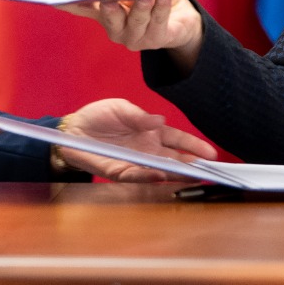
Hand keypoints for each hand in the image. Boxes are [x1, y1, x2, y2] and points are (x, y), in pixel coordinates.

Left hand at [58, 98, 217, 182]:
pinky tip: (161, 175)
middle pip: (174, 159)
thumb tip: (160, 121)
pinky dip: (148, 176)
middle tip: (208, 169)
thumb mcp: (120, 108)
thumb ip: (138, 116)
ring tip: (191, 175)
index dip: (194, 145)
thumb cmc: (99, 116)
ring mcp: (134, 161)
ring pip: (160, 171)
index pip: (178, 139)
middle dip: (191, 164)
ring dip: (175, 174)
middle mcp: (147, 150)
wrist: (73, 129)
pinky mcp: (119, 171)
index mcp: (151, 132)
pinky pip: (136, 175)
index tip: (210, 152)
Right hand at [64, 0, 204, 62]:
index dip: (69, 5)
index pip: (83, 9)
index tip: (55, 0)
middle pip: (111, 20)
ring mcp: (137, 39)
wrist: (182, 15)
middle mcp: (118, 30)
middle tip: (111, 1)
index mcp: (106, 14)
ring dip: (142, 8)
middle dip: (111, 11)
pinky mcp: (159, 41)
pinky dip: (161, 9)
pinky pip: (159, 24)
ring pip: (137, 22)